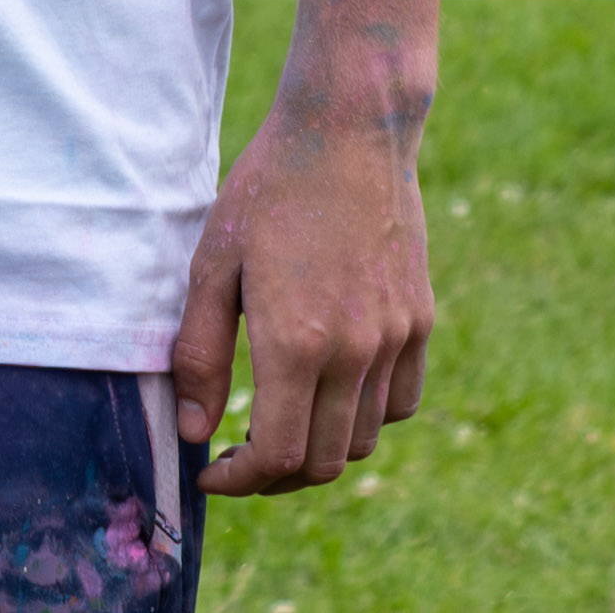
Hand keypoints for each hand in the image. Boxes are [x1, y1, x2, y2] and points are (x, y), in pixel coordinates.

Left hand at [169, 98, 435, 494]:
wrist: (347, 133)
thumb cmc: (266, 191)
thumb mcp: (211, 265)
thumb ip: (200, 353)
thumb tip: (194, 430)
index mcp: (297, 343)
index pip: (277, 455)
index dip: (239, 480)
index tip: (209, 473)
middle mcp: (355, 352)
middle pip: (322, 461)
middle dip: (272, 478)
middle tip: (235, 460)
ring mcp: (395, 339)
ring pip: (364, 438)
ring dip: (319, 450)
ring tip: (277, 428)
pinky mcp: (419, 322)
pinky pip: (400, 401)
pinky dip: (364, 418)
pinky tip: (327, 393)